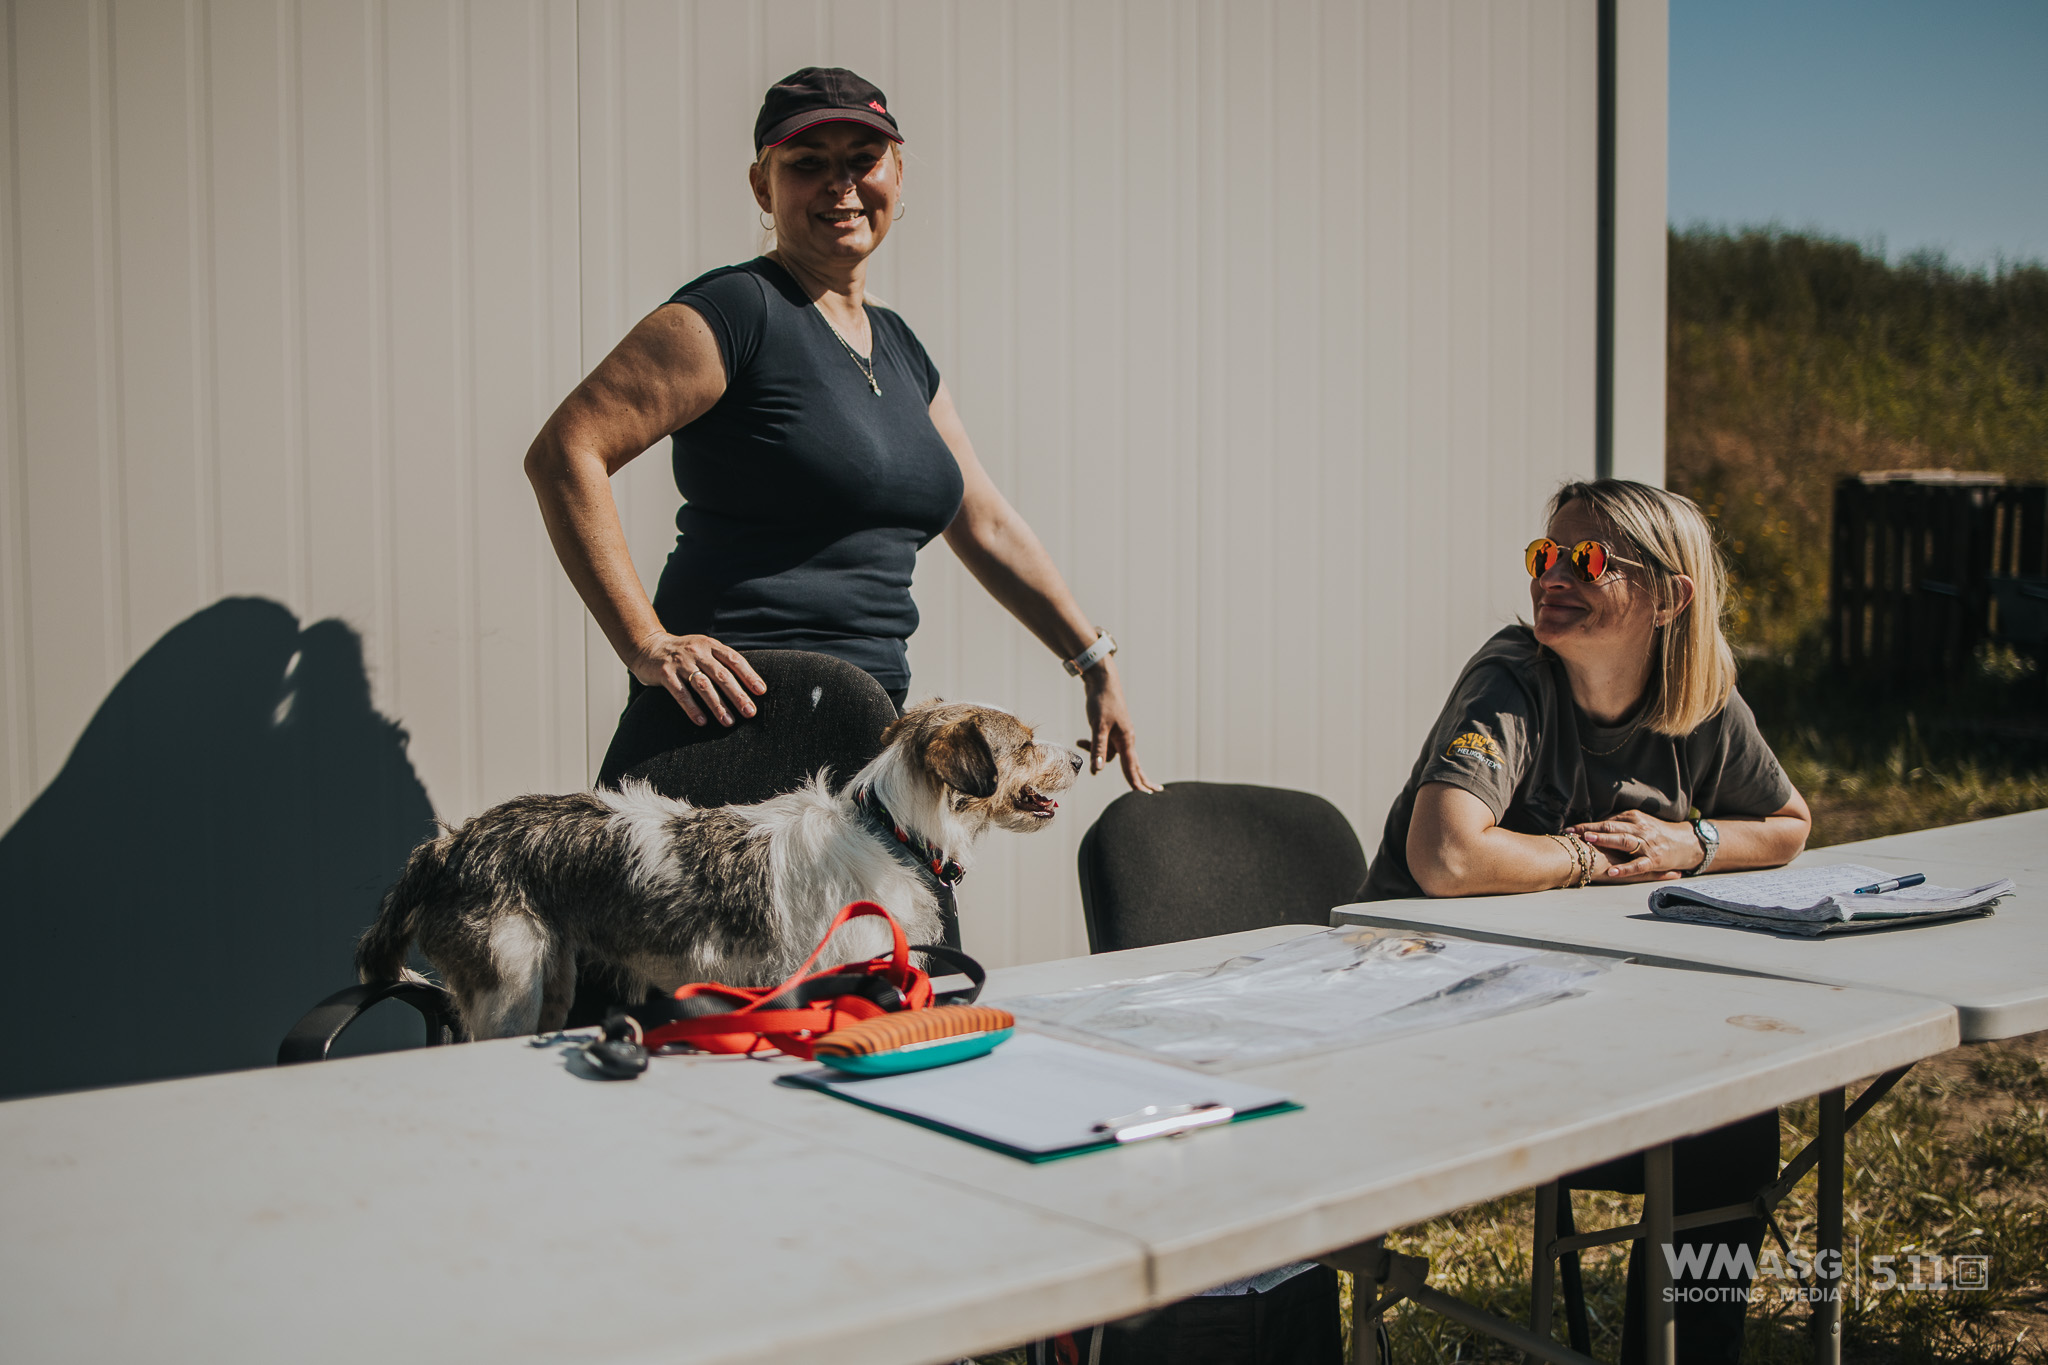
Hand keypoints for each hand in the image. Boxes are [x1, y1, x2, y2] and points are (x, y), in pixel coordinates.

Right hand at [628, 630, 766, 726]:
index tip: (760, 691)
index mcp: (710, 645)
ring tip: (729, 722)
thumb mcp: (703, 650)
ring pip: (703, 686)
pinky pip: (681, 694)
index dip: (749, 675)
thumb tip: (748, 686)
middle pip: (722, 675)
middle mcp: (697, 651)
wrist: (647, 646)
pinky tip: (702, 721)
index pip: (734, 660)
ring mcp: (680, 662)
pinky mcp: (665, 673)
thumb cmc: (683, 654)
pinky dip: (692, 709)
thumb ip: (721, 662)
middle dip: (737, 695)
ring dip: (718, 705)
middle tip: (750, 712)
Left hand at [1079, 662, 1161, 791]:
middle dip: (1139, 778)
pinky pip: (1105, 744)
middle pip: (1132, 764)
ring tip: (1081, 741)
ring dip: (1095, 752)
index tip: (1146, 796)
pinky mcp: (1111, 728)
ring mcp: (1119, 733)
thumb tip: (1098, 770)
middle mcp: (1126, 738)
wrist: (1101, 681)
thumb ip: (1098, 749)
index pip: (1131, 767)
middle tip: (1152, 792)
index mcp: (1126, 740)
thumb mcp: (1098, 726)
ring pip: (1110, 753)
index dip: (1136, 783)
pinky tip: (1081, 740)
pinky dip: (1094, 745)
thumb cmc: (1102, 702)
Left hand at [1569, 810, 1699, 881]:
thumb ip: (1620, 824)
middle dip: (1590, 830)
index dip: (1587, 825)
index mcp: (1633, 819)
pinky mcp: (1655, 860)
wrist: (1688, 842)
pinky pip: (1638, 865)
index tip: (1569, 829)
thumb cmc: (1658, 833)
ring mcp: (1647, 845)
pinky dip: (1625, 868)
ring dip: (1605, 841)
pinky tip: (1611, 871)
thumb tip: (1595, 827)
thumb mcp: (1640, 823)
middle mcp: (1639, 829)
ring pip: (1623, 841)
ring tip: (1588, 841)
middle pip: (1611, 828)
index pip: (1606, 822)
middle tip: (1572, 833)